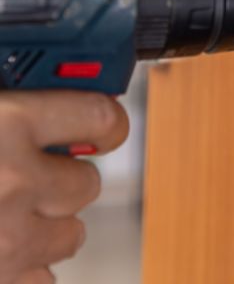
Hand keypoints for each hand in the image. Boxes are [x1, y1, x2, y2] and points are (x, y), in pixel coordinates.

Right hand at [0, 91, 127, 283]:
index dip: (105, 123)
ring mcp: (5, 241)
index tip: (102, 127)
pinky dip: (23, 269)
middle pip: (88, 183)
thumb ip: (15, 100)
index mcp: (7, 122)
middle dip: (65, 179)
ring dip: (46, 227)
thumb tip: (52, 88)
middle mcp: (14, 180)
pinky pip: (40, 282)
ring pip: (70, 236)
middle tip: (29, 174)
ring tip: (3, 214)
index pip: (101, 117)